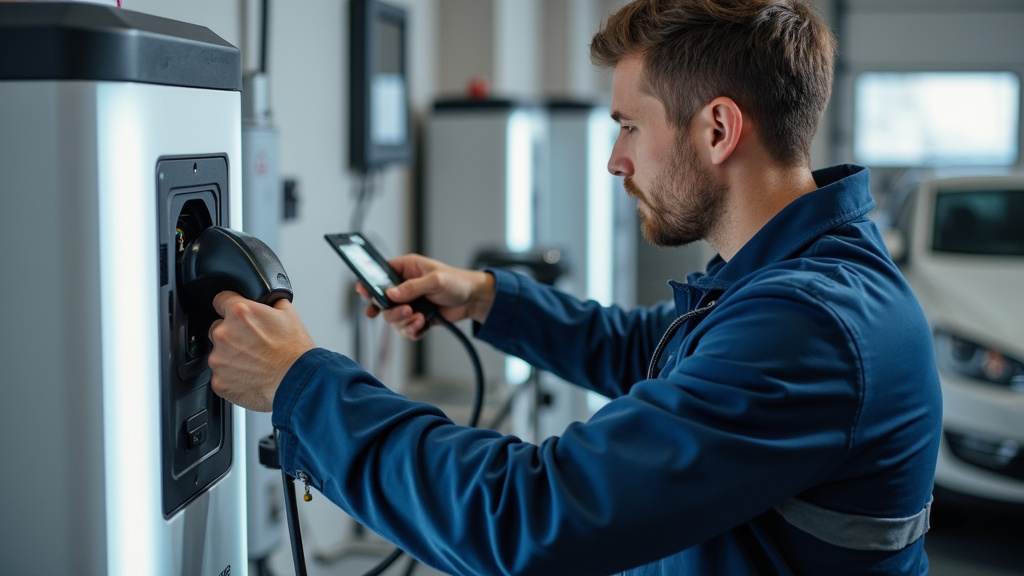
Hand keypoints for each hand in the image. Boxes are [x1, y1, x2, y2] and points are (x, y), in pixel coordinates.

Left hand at [207, 291, 315, 411]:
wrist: (298, 382)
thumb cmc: (295, 352)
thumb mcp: (289, 314)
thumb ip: (271, 303)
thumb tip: (268, 302)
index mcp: (239, 313)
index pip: (220, 299)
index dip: (230, 305)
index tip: (236, 315)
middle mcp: (224, 334)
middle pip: (218, 328)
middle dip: (232, 335)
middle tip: (253, 344)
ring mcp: (218, 360)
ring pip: (218, 354)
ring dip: (231, 357)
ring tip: (254, 362)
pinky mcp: (219, 381)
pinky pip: (220, 376)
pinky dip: (232, 377)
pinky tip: (250, 376)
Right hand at [357, 254, 494, 339]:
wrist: (474, 300)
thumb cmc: (458, 281)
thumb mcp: (435, 280)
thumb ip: (412, 287)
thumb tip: (390, 294)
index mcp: (405, 269)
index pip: (379, 274)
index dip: (368, 283)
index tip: (363, 291)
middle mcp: (404, 287)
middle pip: (381, 302)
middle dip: (390, 310)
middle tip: (405, 310)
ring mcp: (409, 303)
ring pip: (392, 318)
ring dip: (403, 322)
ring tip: (419, 318)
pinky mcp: (417, 318)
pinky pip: (405, 329)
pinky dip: (412, 330)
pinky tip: (423, 325)